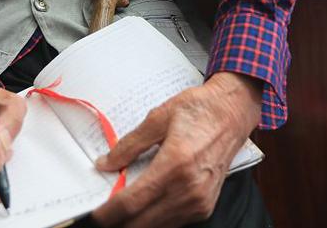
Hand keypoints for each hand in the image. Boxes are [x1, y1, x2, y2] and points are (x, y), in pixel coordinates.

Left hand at [91, 72, 262, 226]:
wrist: (233, 112)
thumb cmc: (200, 110)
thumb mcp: (159, 118)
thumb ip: (129, 144)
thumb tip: (106, 163)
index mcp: (175, 164)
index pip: (132, 202)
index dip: (107, 213)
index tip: (93, 215)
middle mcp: (189, 188)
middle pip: (142, 222)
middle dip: (118, 222)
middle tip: (102, 217)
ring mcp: (199, 201)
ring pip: (157, 226)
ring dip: (136, 222)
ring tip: (120, 212)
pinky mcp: (205, 206)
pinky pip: (174, 223)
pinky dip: (155, 220)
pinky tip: (144, 210)